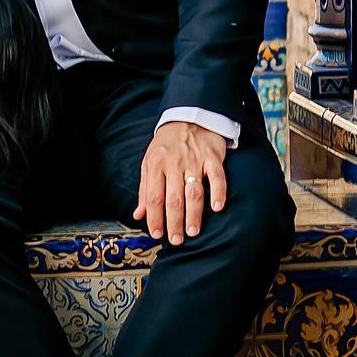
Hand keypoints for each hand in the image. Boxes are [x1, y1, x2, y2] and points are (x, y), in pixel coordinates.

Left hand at [133, 121, 230, 245]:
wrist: (189, 117)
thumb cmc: (167, 145)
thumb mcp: (150, 162)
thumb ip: (144, 189)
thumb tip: (138, 214)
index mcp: (155, 165)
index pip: (153, 196)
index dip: (154, 217)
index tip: (156, 234)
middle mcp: (174, 163)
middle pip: (173, 198)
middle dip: (174, 222)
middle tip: (176, 240)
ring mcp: (194, 160)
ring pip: (193, 191)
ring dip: (193, 214)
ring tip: (193, 232)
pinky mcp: (213, 157)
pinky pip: (217, 177)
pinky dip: (218, 192)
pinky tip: (217, 207)